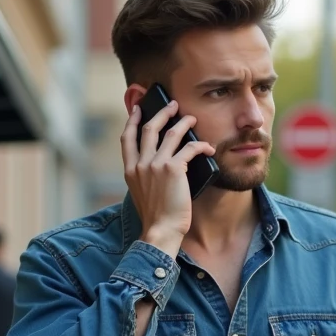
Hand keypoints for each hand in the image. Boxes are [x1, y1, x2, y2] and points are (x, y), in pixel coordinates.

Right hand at [119, 100, 215, 256]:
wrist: (160, 230)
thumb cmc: (155, 217)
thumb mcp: (141, 193)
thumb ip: (144, 176)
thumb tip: (157, 163)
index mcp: (129, 170)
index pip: (127, 138)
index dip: (133, 121)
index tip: (139, 109)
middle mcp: (140, 164)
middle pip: (149, 128)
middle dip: (162, 113)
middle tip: (172, 105)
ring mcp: (155, 165)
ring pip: (171, 133)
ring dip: (183, 123)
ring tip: (192, 118)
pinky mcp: (173, 169)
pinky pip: (189, 148)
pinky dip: (201, 145)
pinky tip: (208, 148)